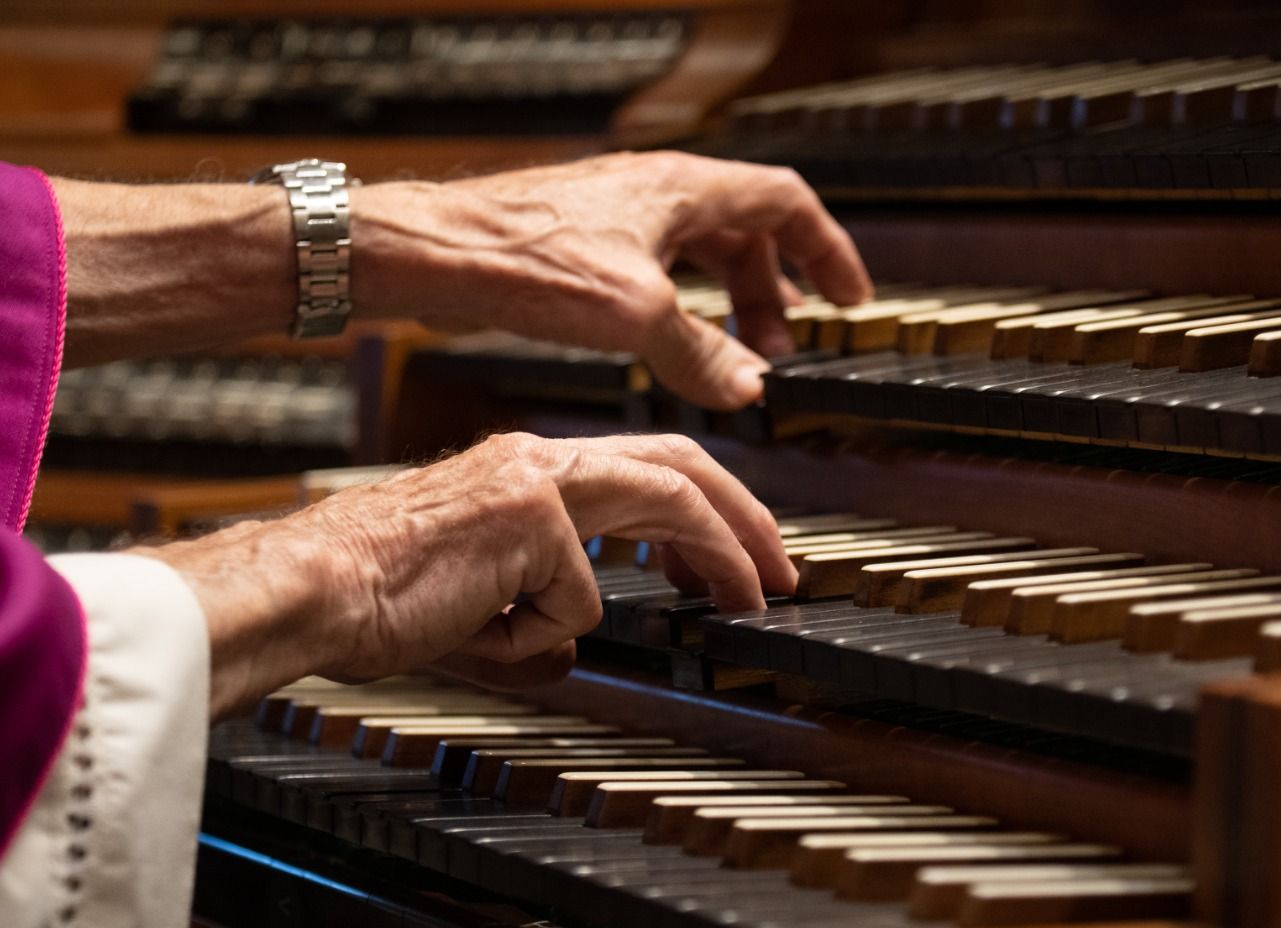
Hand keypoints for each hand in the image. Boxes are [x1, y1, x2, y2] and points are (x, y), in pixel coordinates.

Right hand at [143, 432, 795, 714]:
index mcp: (524, 472)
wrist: (311, 587)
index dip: (705, 511)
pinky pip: (576, 602)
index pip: (644, 468)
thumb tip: (574, 645)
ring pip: (665, 497)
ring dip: (721, 550)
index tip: (733, 559)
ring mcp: (535, 482)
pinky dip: (542, 639)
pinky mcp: (528, 517)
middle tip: (782, 569)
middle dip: (745, 516)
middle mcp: (536, 462)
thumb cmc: (371, 592)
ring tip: (754, 595)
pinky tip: (491, 639)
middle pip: (679, 464)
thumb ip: (534, 611)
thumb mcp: (475, 603)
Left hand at [350, 151, 873, 409]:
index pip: (786, 204)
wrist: (434, 255)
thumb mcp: (636, 315)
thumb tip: (746, 385)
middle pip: (743, 232)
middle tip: (780, 346)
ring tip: (732, 357)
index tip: (847, 298)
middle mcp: (652, 194)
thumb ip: (700, 352)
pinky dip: (677, 312)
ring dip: (724, 304)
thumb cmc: (524, 260)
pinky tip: (665, 352)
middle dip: (771, 291)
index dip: (826, 251)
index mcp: (682, 189)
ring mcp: (615, 219)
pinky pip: (654, 276)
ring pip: (696, 255)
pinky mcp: (580, 251)